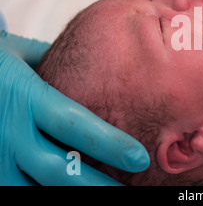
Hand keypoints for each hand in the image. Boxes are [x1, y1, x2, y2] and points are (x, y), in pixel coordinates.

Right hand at [0, 31, 149, 184]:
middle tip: (130, 191)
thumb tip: (101, 79)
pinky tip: (68, 193)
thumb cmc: (0, 62)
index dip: (110, 144)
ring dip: (72, 195)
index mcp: (26, 97)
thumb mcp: (28, 58)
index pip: (74, 125)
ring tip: (106, 195)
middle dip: (97, 185)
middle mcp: (8, 131)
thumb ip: (61, 75)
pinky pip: (17, 189)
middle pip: (58, 169)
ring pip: (34, 189)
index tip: (140, 158)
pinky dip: (42, 194)